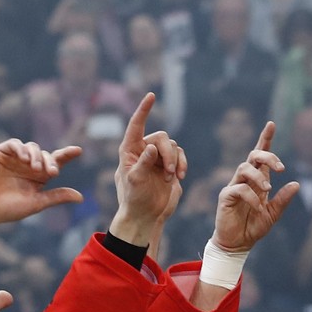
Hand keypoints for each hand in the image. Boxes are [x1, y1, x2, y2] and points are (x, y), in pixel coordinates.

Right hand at [0, 139, 83, 240]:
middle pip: (45, 155)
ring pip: (31, 147)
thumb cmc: (9, 209)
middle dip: (51, 161)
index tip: (78, 150)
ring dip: (36, 155)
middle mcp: (28, 166)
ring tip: (35, 168)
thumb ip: (57, 197)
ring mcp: (14, 159)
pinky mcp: (0, 154)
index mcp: (39, 177)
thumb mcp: (36, 203)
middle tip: (52, 172)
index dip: (67, 155)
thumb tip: (81, 197)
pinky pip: (14, 144)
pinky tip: (24, 159)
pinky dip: (21, 148)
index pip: (56, 162)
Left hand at [110, 93, 186, 246]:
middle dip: (168, 153)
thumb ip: (142, 163)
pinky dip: (182, 164)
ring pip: (173, 146)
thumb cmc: (134, 199)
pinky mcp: (169, 165)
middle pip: (162, 137)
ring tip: (172, 178)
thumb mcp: (135, 181)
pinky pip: (180, 155)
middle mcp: (143, 150)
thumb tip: (152, 148)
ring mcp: (157, 158)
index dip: (144, 110)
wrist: (146, 215)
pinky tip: (179, 177)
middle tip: (169, 172)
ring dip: (175, 161)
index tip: (151, 96)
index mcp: (129, 150)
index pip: (136, 125)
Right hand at [213, 121, 298, 253]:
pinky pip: (239, 189)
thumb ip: (283, 199)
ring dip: (259, 177)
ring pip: (244, 168)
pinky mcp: (226, 196)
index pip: (261, 156)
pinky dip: (251, 197)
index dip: (265, 139)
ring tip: (268, 190)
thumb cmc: (253, 227)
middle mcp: (245, 180)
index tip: (272, 124)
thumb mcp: (273, 213)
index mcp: (258, 181)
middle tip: (281, 169)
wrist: (238, 244)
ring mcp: (234, 186)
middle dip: (268, 156)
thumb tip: (297, 184)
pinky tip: (258, 208)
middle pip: (253, 156)